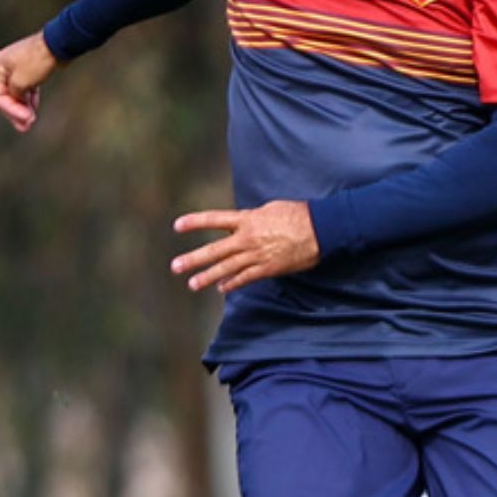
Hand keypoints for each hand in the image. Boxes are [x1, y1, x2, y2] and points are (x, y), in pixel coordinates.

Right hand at [0, 32, 60, 131]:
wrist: (58, 45)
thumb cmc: (37, 60)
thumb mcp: (21, 82)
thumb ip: (13, 95)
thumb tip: (16, 102)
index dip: (10, 110)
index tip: (25, 119)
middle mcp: (4, 67)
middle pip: (6, 96)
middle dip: (15, 112)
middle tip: (25, 126)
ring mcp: (17, 69)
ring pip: (17, 94)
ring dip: (22, 109)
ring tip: (29, 123)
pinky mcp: (30, 71)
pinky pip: (26, 90)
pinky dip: (29, 100)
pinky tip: (33, 111)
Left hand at [171, 199, 319, 291]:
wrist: (320, 230)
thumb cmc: (298, 214)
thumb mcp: (270, 209)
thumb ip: (253, 218)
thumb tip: (244, 223)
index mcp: (247, 219)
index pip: (215, 220)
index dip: (195, 222)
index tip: (177, 226)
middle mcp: (247, 238)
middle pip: (215, 250)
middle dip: (194, 259)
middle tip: (176, 267)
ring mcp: (256, 255)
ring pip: (226, 268)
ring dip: (208, 277)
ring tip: (193, 284)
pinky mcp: (268, 269)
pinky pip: (246, 278)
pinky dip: (233, 284)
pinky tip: (222, 288)